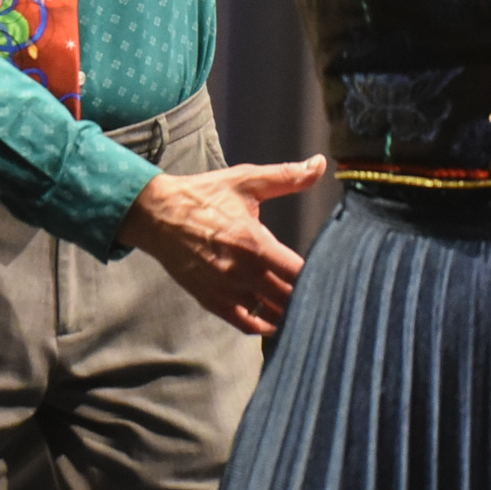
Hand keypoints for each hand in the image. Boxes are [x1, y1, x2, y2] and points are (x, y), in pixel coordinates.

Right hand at [117, 155, 325, 334]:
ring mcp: (225, 289)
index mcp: (254, 242)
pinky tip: (276, 321)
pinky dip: (263, 326)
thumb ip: (286, 176)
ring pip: (270, 314)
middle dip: (308, 296)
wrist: (157, 215)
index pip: (298, 272)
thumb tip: (319, 164)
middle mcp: (241, 271)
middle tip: (326, 294)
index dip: (319, 276)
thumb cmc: (203, 195)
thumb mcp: (246, 181)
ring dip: (289, 312)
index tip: (334, 272)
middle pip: (287, 297)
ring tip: (307, 308)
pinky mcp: (211, 300)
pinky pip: (244, 324)